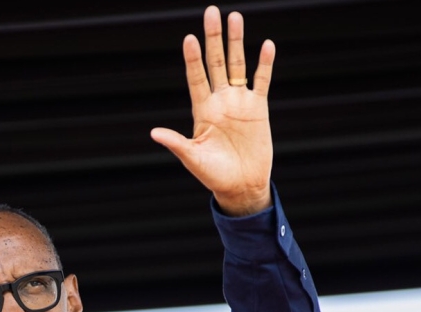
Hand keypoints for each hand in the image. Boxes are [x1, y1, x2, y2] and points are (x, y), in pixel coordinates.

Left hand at [150, 5, 274, 215]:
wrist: (241, 185)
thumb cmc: (213, 175)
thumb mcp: (193, 159)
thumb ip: (176, 143)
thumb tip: (154, 132)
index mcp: (201, 110)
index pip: (196, 77)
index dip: (192, 59)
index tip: (188, 38)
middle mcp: (219, 100)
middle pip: (216, 62)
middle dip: (213, 38)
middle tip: (212, 12)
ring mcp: (239, 102)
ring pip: (237, 65)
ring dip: (237, 42)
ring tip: (235, 17)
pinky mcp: (258, 108)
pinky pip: (262, 81)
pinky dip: (264, 64)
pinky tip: (266, 45)